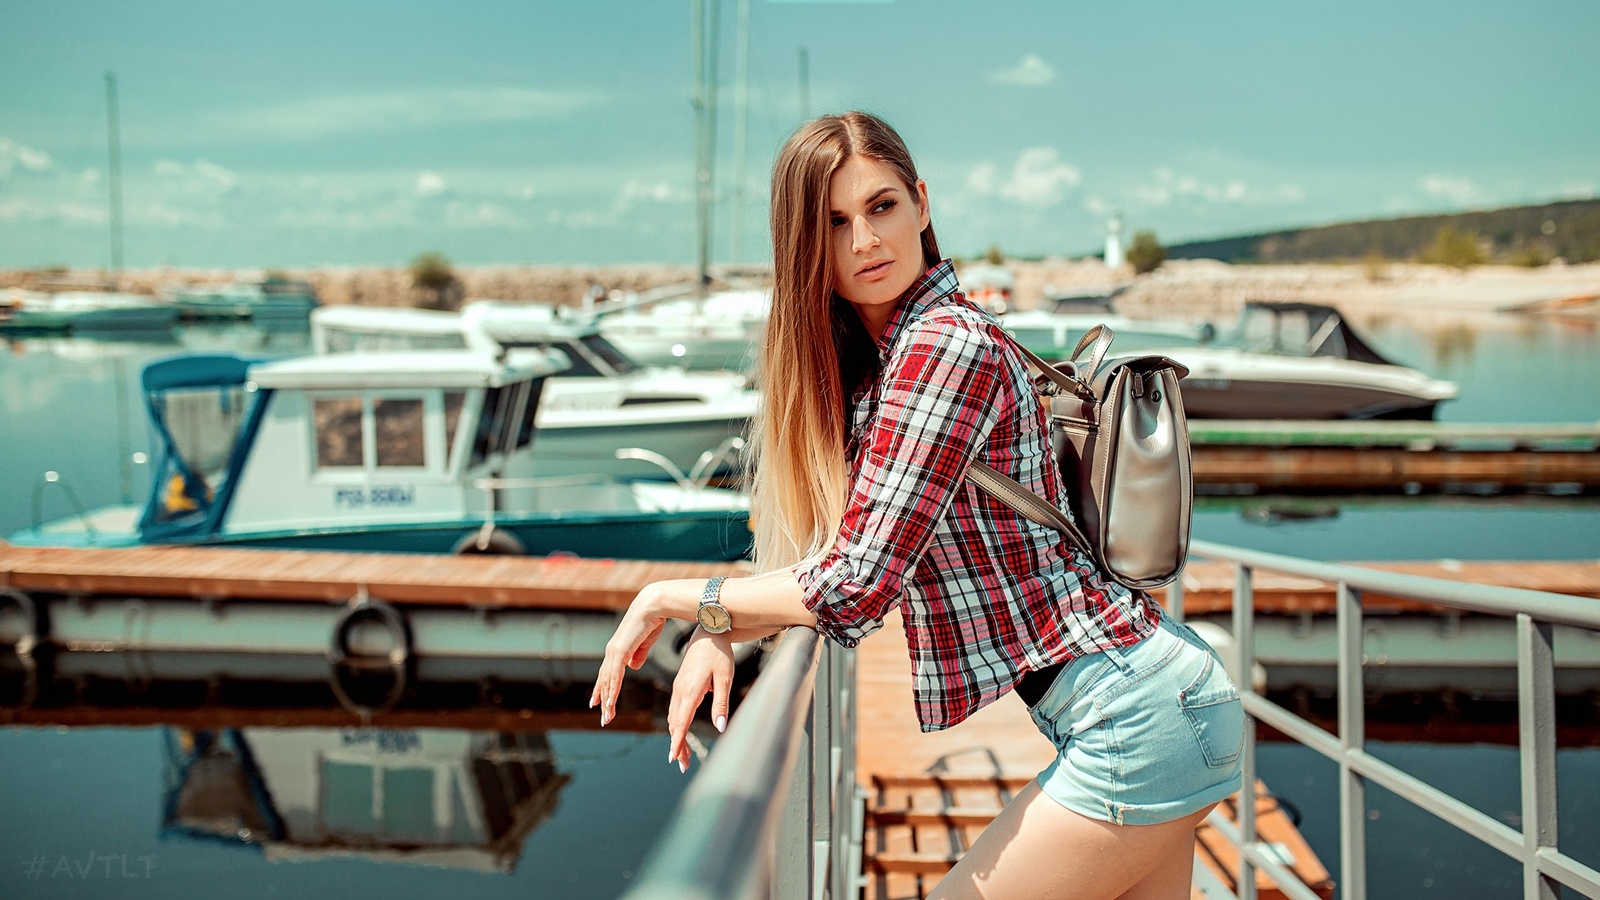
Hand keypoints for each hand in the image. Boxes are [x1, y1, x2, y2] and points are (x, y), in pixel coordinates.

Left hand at [590, 582, 674, 726]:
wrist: (654, 605)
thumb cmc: (652, 620)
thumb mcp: (646, 642)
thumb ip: (639, 654)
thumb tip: (633, 667)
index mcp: (618, 649)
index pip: (608, 673)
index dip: (603, 688)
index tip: (600, 703)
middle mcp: (613, 651)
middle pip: (605, 680)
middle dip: (603, 700)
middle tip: (604, 718)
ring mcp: (614, 651)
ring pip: (608, 682)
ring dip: (608, 701)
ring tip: (607, 717)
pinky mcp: (620, 651)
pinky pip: (615, 676)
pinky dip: (613, 691)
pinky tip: (611, 703)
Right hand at [667, 628, 735, 772]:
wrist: (709, 631)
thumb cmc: (720, 654)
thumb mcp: (725, 678)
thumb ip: (721, 703)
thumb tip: (720, 727)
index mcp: (690, 690)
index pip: (681, 722)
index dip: (677, 742)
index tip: (674, 758)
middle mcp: (680, 690)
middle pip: (674, 724)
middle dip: (677, 745)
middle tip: (683, 765)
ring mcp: (678, 687)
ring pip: (673, 717)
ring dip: (676, 736)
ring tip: (683, 755)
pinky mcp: (680, 685)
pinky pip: (674, 709)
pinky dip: (676, 724)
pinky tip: (681, 732)